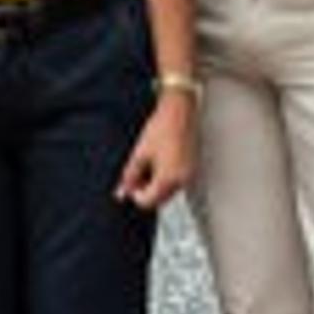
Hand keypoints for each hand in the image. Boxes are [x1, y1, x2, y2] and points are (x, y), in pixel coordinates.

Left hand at [113, 92, 195, 209]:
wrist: (179, 110)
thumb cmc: (161, 128)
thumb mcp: (139, 153)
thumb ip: (129, 176)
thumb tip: (121, 192)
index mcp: (168, 179)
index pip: (148, 202)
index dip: (135, 194)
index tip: (129, 180)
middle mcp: (182, 181)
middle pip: (160, 199)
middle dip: (145, 190)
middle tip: (136, 171)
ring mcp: (188, 174)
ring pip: (168, 191)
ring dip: (155, 184)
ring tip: (147, 163)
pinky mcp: (191, 167)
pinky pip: (176, 181)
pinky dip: (166, 177)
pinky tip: (158, 160)